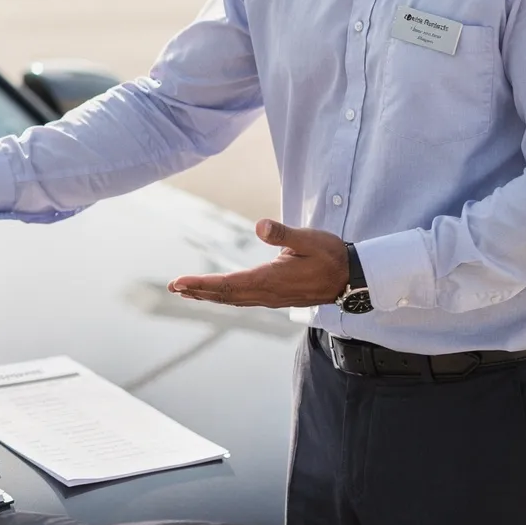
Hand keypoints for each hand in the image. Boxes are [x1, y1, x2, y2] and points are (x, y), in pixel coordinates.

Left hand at [168, 219, 347, 308]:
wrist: (352, 278)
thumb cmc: (331, 255)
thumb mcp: (309, 239)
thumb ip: (284, 233)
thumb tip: (261, 225)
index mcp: (269, 280)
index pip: (227, 284)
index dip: (201, 284)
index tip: (179, 282)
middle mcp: (266, 293)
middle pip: (224, 295)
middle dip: (197, 291)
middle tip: (173, 287)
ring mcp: (271, 298)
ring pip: (232, 299)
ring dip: (208, 296)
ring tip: (187, 292)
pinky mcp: (275, 297)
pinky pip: (243, 299)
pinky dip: (224, 296)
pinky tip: (216, 294)